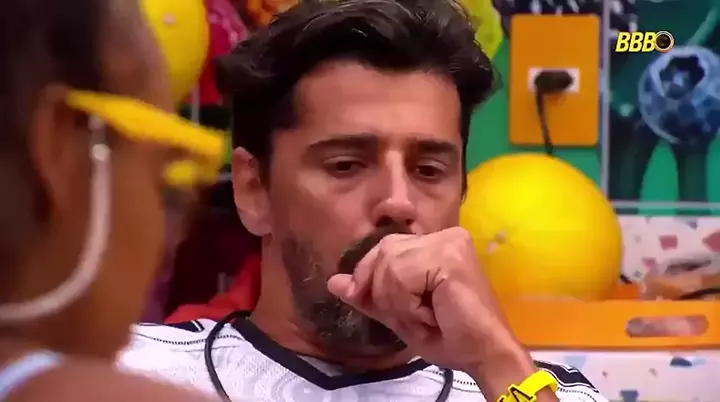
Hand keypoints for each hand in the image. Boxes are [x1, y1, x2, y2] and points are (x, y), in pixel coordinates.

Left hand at [327, 227, 541, 398]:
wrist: (484, 355)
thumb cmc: (449, 336)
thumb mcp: (399, 314)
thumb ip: (368, 295)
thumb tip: (334, 282)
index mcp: (435, 243)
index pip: (384, 247)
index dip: (371, 276)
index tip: (381, 305)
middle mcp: (444, 235)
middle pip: (383, 251)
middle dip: (384, 292)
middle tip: (414, 316)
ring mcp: (449, 242)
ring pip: (389, 265)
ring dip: (398, 302)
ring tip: (426, 316)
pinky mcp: (449, 256)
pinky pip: (402, 276)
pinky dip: (407, 303)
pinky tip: (432, 313)